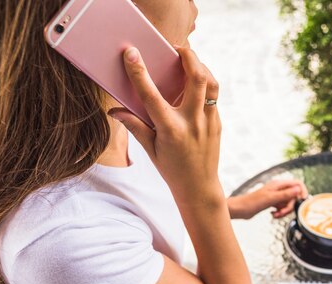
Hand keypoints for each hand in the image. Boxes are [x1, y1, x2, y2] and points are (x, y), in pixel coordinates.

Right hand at [108, 46, 222, 205]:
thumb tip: (114, 110)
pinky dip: (204, 84)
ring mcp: (208, 122)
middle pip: (196, 78)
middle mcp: (191, 122)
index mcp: (170, 129)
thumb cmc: (171, 170)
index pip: (151, 95)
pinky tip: (193, 83)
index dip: (139, 72)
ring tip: (188, 60)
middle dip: (189, 56)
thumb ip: (135, 126)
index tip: (131, 53)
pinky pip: (212, 96)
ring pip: (211, 83)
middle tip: (177, 47)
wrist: (199, 188)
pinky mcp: (217, 123)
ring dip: (200, 66)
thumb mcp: (150, 150)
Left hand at [228, 180, 307, 219]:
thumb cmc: (252, 202)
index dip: (302, 192)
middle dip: (290, 206)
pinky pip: (282, 208)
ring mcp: (276, 196)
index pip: (297, 183)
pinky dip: (280, 213)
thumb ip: (286, 194)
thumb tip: (298, 190)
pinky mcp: (273, 203)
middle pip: (294, 196)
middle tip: (282, 212)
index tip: (302, 201)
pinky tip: (273, 214)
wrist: (240, 209)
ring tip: (275, 214)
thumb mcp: (271, 199)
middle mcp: (278, 189)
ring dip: (284, 211)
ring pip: (288, 203)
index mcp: (279, 184)